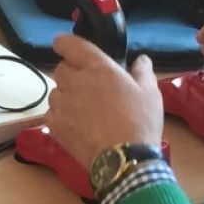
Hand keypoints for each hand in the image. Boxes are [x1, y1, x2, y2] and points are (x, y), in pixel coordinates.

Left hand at [45, 35, 163, 171]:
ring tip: (84, 108)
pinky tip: (77, 124)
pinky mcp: (54, 125)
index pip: (68, 44)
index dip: (64, 42)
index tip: (65, 45)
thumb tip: (141, 60)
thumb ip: (142, 71)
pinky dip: (61, 115)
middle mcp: (74, 81)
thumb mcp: (150, 92)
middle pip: (61, 68)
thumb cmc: (139, 121)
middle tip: (88, 84)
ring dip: (66, 94)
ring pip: (56, 91)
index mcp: (96, 67)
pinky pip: (52, 112)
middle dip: (71, 72)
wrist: (123, 160)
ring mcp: (61, 104)